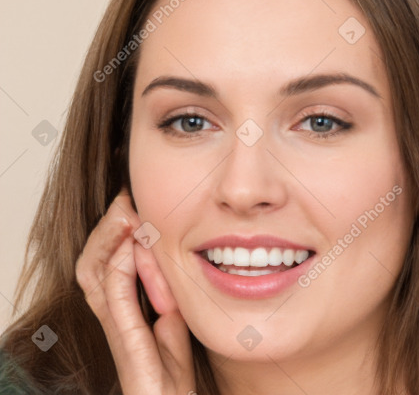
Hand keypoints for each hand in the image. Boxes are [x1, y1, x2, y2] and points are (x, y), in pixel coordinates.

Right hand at [75, 188, 194, 394]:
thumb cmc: (172, 372)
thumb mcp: (173, 319)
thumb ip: (165, 291)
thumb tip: (166, 259)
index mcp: (122, 307)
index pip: (106, 259)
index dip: (114, 229)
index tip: (132, 200)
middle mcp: (112, 312)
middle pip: (91, 260)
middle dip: (107, 226)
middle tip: (126, 199)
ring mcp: (115, 326)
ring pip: (95, 271)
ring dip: (111, 237)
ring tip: (129, 212)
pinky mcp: (125, 341)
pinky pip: (116, 294)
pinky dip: (124, 265)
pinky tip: (137, 244)